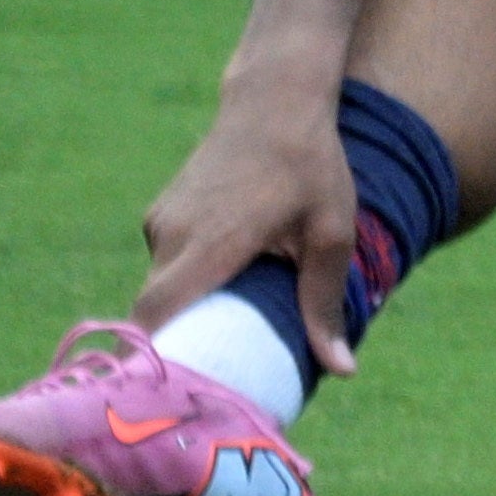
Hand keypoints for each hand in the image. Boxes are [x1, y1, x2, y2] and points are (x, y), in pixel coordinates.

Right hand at [137, 89, 365, 377]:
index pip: (157, 316)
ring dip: (186, 313)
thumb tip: (343, 372)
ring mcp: (161, 221)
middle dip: (176, 347)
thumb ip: (324, 304)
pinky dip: (187, 284)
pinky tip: (222, 292)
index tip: (163, 397)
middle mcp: (172, 234)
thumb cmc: (312, 166)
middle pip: (156, 312)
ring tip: (220, 343)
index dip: (152, 360)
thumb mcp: (330, 233)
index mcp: (209, 244)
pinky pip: (167, 263)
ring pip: (161, 288)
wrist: (275, 98)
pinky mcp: (162, 213)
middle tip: (206, 385)